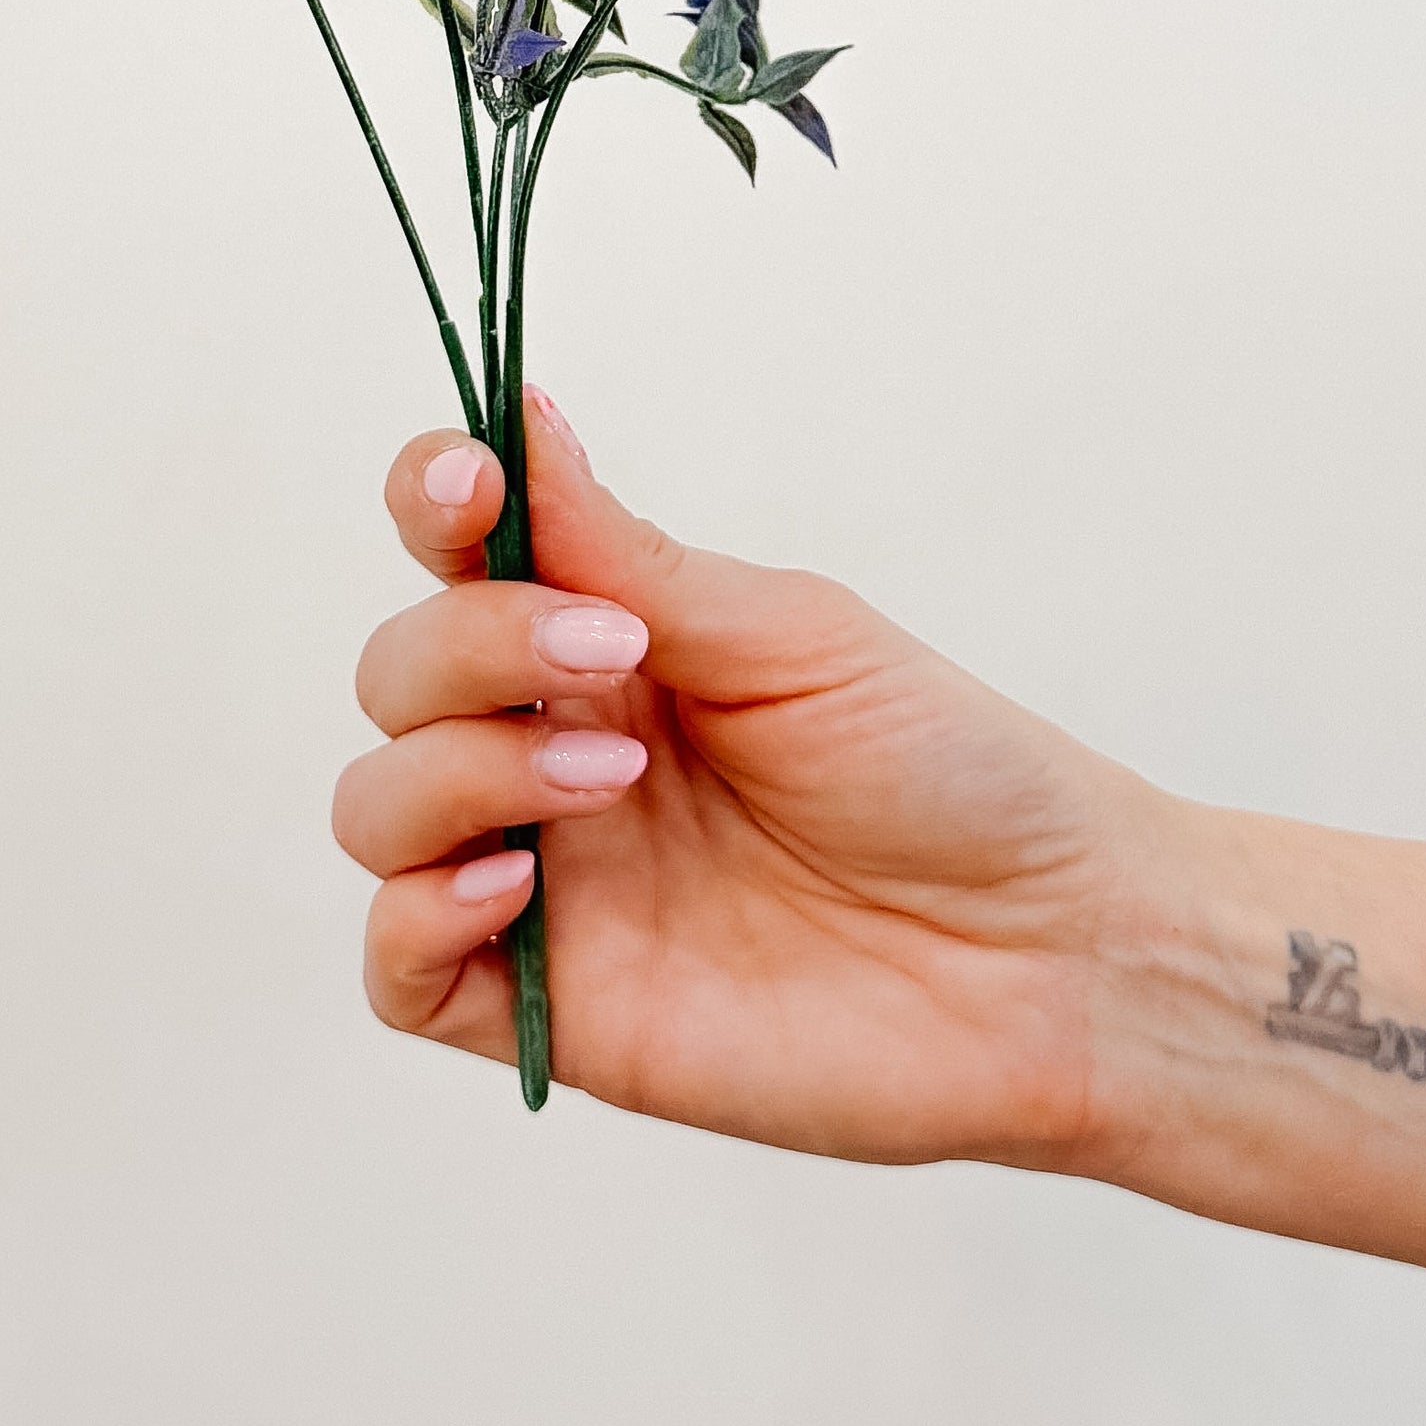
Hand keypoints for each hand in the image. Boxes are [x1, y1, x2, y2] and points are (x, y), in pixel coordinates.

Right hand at [333, 383, 1171, 1169]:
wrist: (1050, 953)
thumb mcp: (788, 634)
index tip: (465, 485)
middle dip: (467, 644)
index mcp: (610, 642)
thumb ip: (631, 556)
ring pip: (374, 809)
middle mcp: (555, 748)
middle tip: (608, 656)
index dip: (431, 503)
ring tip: (603, 780)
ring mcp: (548, 881)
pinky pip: (398, 967)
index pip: (457, 554)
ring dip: (452, 767)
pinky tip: (516, 884)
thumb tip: (521, 416)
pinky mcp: (553, 1009)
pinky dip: (416, 913)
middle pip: (397, 673)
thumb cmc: (948, 773)